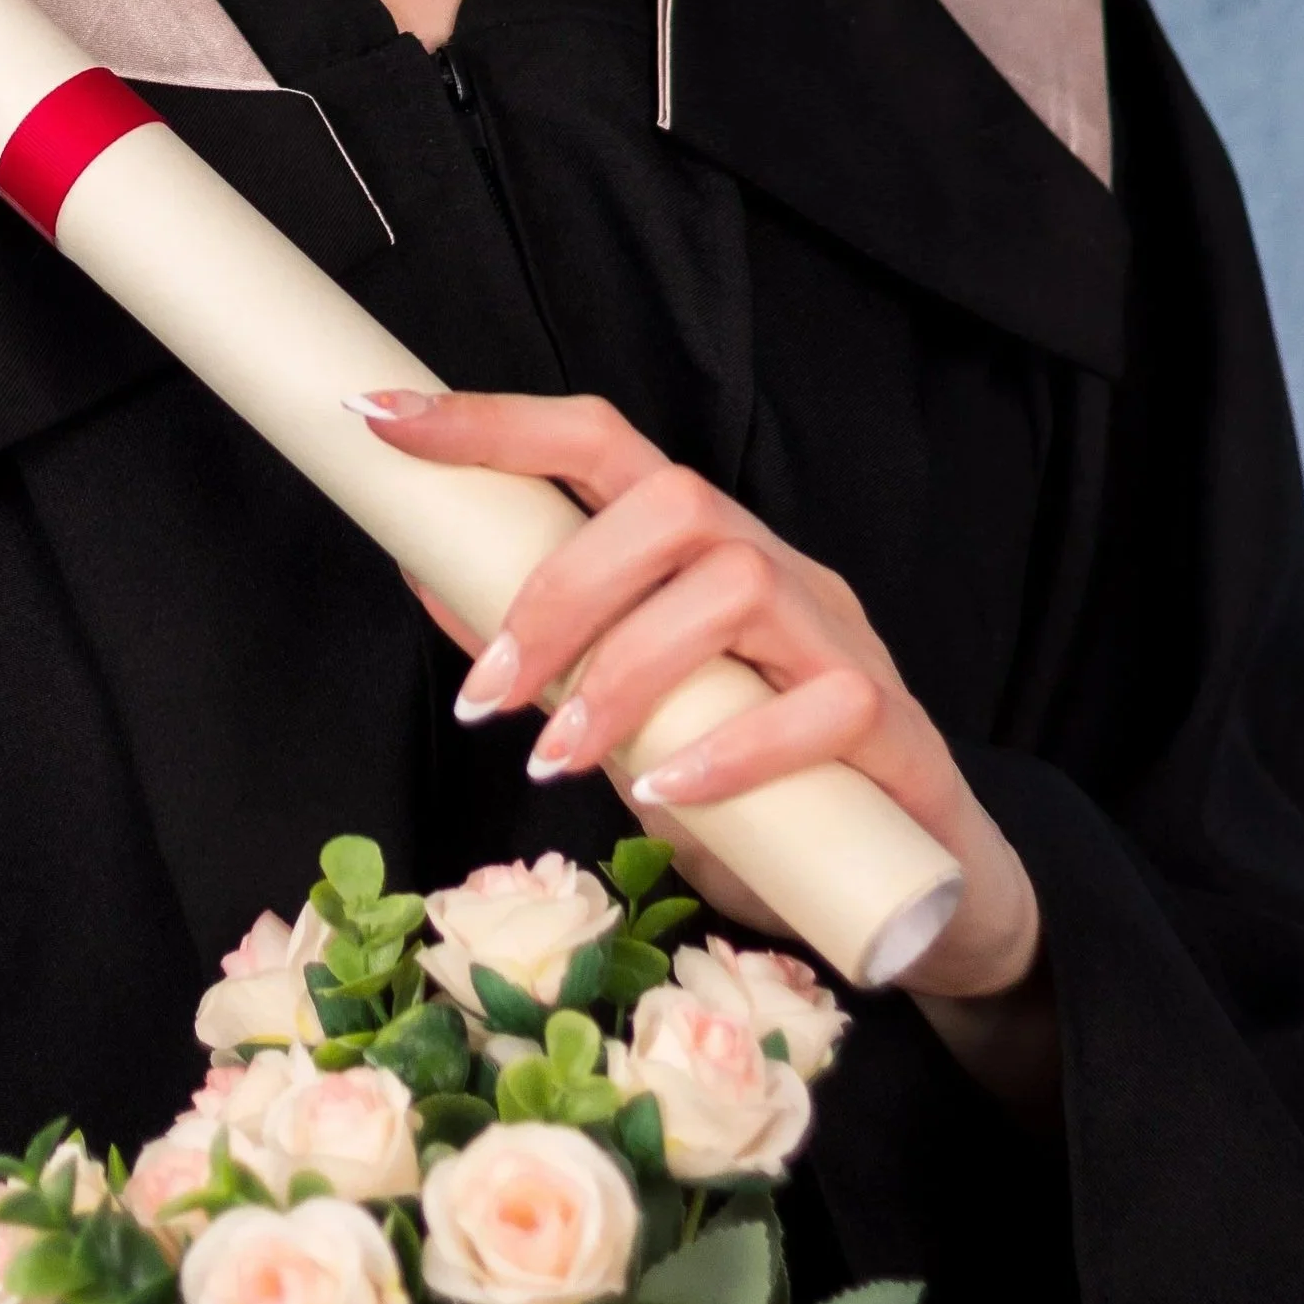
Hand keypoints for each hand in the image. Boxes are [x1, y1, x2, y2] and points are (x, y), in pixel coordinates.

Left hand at [361, 387, 1043, 1006]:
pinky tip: (664, 796)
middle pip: (671, 501)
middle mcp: (773, 565)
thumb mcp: (636, 720)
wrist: (920, 885)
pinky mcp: (891, 724)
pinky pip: (817, 705)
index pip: (600, 441)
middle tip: (489, 692)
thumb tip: (431, 574)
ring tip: (557, 760)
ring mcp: (838, 635)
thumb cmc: (758, 787)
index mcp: (700, 547)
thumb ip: (557, 657)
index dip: (494, 423)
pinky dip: (727, 750)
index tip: (383, 418)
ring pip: (732, 586)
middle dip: (559, 587)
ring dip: (623, 673)